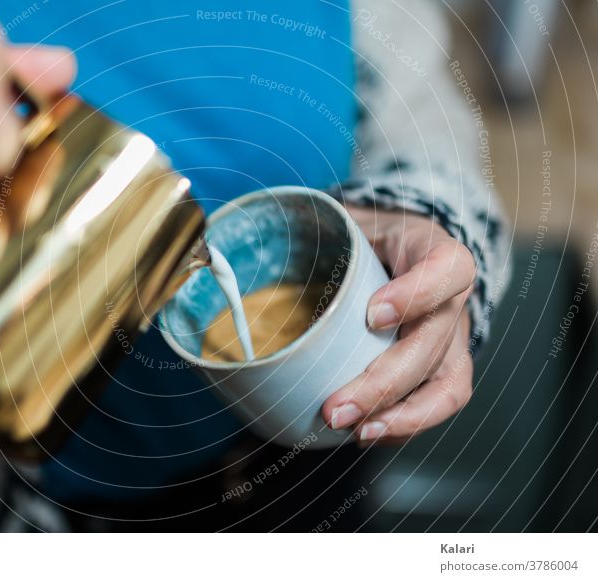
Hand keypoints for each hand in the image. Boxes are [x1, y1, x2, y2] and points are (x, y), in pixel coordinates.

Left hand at [321, 205, 475, 445]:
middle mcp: (452, 298)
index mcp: (432, 250)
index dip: (416, 295)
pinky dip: (403, 425)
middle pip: (432, 344)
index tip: (372, 314)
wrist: (399, 251)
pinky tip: (366, 432)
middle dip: (383, 382)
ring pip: (444, 384)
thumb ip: (313, 228)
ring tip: (354, 430)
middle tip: (334, 406)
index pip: (445, 268)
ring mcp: (452, 337)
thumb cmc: (369, 238)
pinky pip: (437, 403)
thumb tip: (234, 242)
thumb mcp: (348, 218)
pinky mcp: (445, 367)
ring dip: (399, 416)